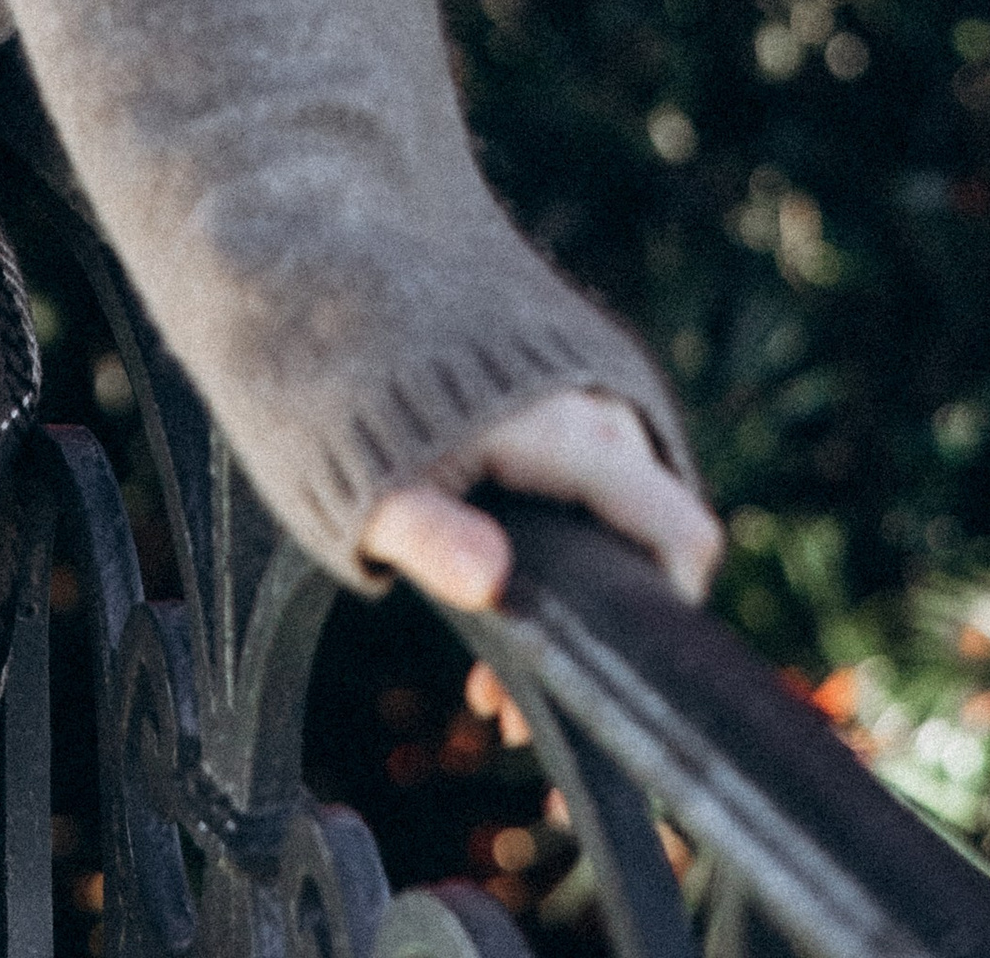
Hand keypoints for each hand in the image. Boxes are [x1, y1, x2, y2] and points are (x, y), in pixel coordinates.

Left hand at [359, 388, 721, 719]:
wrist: (310, 272)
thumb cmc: (334, 387)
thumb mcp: (369, 482)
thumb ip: (432, 533)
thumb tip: (491, 585)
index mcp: (572, 430)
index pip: (680, 532)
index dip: (667, 620)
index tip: (603, 684)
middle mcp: (595, 405)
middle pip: (639, 541)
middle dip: (588, 639)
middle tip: (509, 717)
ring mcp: (574, 390)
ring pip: (601, 517)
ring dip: (559, 605)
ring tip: (484, 693)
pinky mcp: (542, 389)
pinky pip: (575, 480)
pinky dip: (548, 552)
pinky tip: (485, 604)